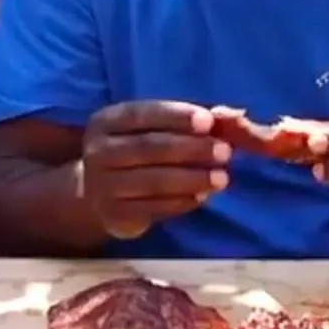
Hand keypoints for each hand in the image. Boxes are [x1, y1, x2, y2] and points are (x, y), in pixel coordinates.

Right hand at [83, 101, 231, 238]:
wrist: (100, 192)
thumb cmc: (138, 149)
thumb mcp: (153, 128)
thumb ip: (188, 122)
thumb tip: (230, 118)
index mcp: (107, 121)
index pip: (142, 114)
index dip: (176, 116)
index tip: (209, 121)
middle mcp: (98, 151)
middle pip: (149, 147)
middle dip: (191, 148)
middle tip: (225, 152)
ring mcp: (102, 185)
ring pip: (153, 181)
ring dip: (192, 179)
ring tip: (221, 178)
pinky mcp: (114, 214)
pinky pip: (153, 208)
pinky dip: (181, 202)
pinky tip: (202, 197)